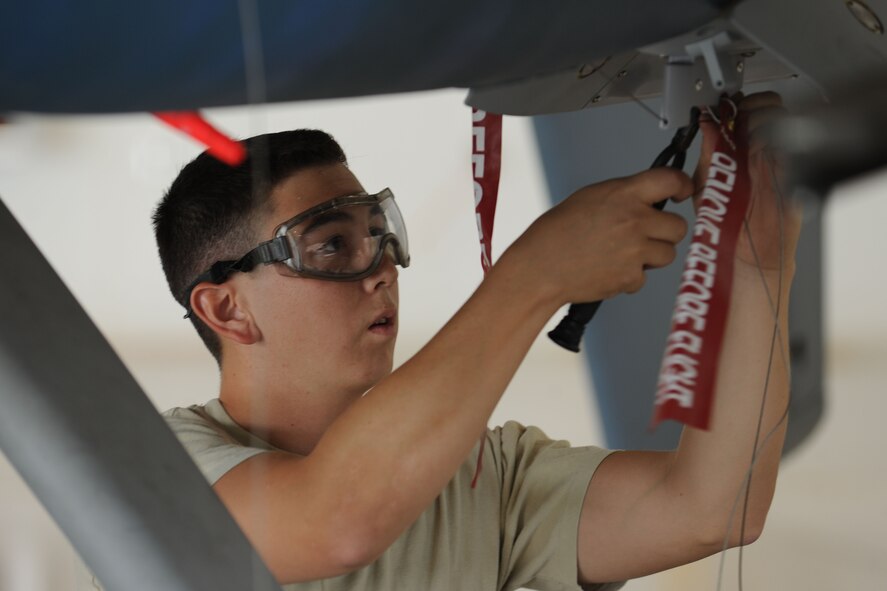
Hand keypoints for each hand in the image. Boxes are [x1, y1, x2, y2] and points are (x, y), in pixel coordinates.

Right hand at [505, 168, 692, 305]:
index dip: (683, 185)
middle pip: (679, 226)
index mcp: (623, 194)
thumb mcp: (590, 198)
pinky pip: (644, 277)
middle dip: (666, 232)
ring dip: (651, 256)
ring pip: (667, 254)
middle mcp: (634, 220)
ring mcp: (635, 250)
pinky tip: (608, 270)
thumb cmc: (556, 233)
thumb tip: (648, 201)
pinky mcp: (630, 277)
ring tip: (623, 255)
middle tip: (649, 235)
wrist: (540, 267)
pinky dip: (630, 277)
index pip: (670, 181)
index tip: (684, 191)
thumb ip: (624, 197)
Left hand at [694, 92, 800, 273]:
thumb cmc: (724, 224)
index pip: (744, 111)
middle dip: (752, 107)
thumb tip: (707, 122)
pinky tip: (763, 150)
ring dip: (764, 121)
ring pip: (782, 121)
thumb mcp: (706, 183)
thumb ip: (708, 152)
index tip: (724, 105)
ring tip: (748, 136)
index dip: (736, 104)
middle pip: (766, 108)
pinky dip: (779, 141)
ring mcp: (776, 160)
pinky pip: (793, 145)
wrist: (743, 255)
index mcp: (737, 150)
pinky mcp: (792, 173)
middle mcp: (758, 152)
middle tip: (740, 118)